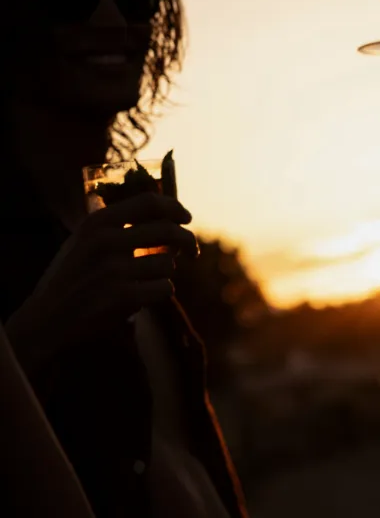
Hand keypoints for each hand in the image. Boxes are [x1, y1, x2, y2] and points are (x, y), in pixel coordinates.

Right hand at [5, 193, 197, 373]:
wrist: (44, 320)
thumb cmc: (72, 278)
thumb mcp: (85, 241)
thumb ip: (119, 226)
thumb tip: (168, 216)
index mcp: (96, 222)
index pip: (149, 202)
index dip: (175, 208)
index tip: (187, 218)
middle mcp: (105, 240)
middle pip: (169, 230)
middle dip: (187, 241)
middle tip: (192, 252)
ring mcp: (113, 268)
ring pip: (169, 264)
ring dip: (165, 274)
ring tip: (144, 282)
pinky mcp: (122, 295)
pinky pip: (165, 288)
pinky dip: (159, 293)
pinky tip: (141, 298)